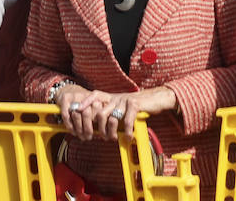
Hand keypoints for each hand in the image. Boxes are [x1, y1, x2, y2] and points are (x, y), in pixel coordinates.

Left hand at [58, 85, 177, 141]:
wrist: (157, 98)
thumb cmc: (139, 105)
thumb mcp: (123, 106)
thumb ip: (113, 112)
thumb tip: (100, 126)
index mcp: (112, 98)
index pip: (95, 95)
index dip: (85, 102)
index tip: (78, 111)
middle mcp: (117, 97)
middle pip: (100, 112)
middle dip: (99, 129)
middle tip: (104, 138)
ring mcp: (125, 100)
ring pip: (111, 118)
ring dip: (111, 132)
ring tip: (114, 139)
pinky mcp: (135, 104)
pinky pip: (126, 121)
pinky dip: (127, 132)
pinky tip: (129, 137)